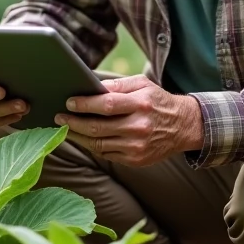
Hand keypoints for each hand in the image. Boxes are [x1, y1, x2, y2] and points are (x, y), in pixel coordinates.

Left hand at [56, 75, 203, 166]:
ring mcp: (137, 146)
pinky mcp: (136, 160)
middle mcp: (139, 127)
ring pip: (99, 144)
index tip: (69, 102)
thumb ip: (118, 85)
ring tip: (66, 129)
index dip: (84, 104)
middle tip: (59, 118)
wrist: (183, 127)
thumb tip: (92, 87)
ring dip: (78, 137)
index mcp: (141, 104)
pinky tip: (83, 138)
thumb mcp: (143, 84)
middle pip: (98, 127)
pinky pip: (107, 154)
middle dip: (74, 122)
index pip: (106, 105)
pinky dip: (92, 146)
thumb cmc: (158, 101)